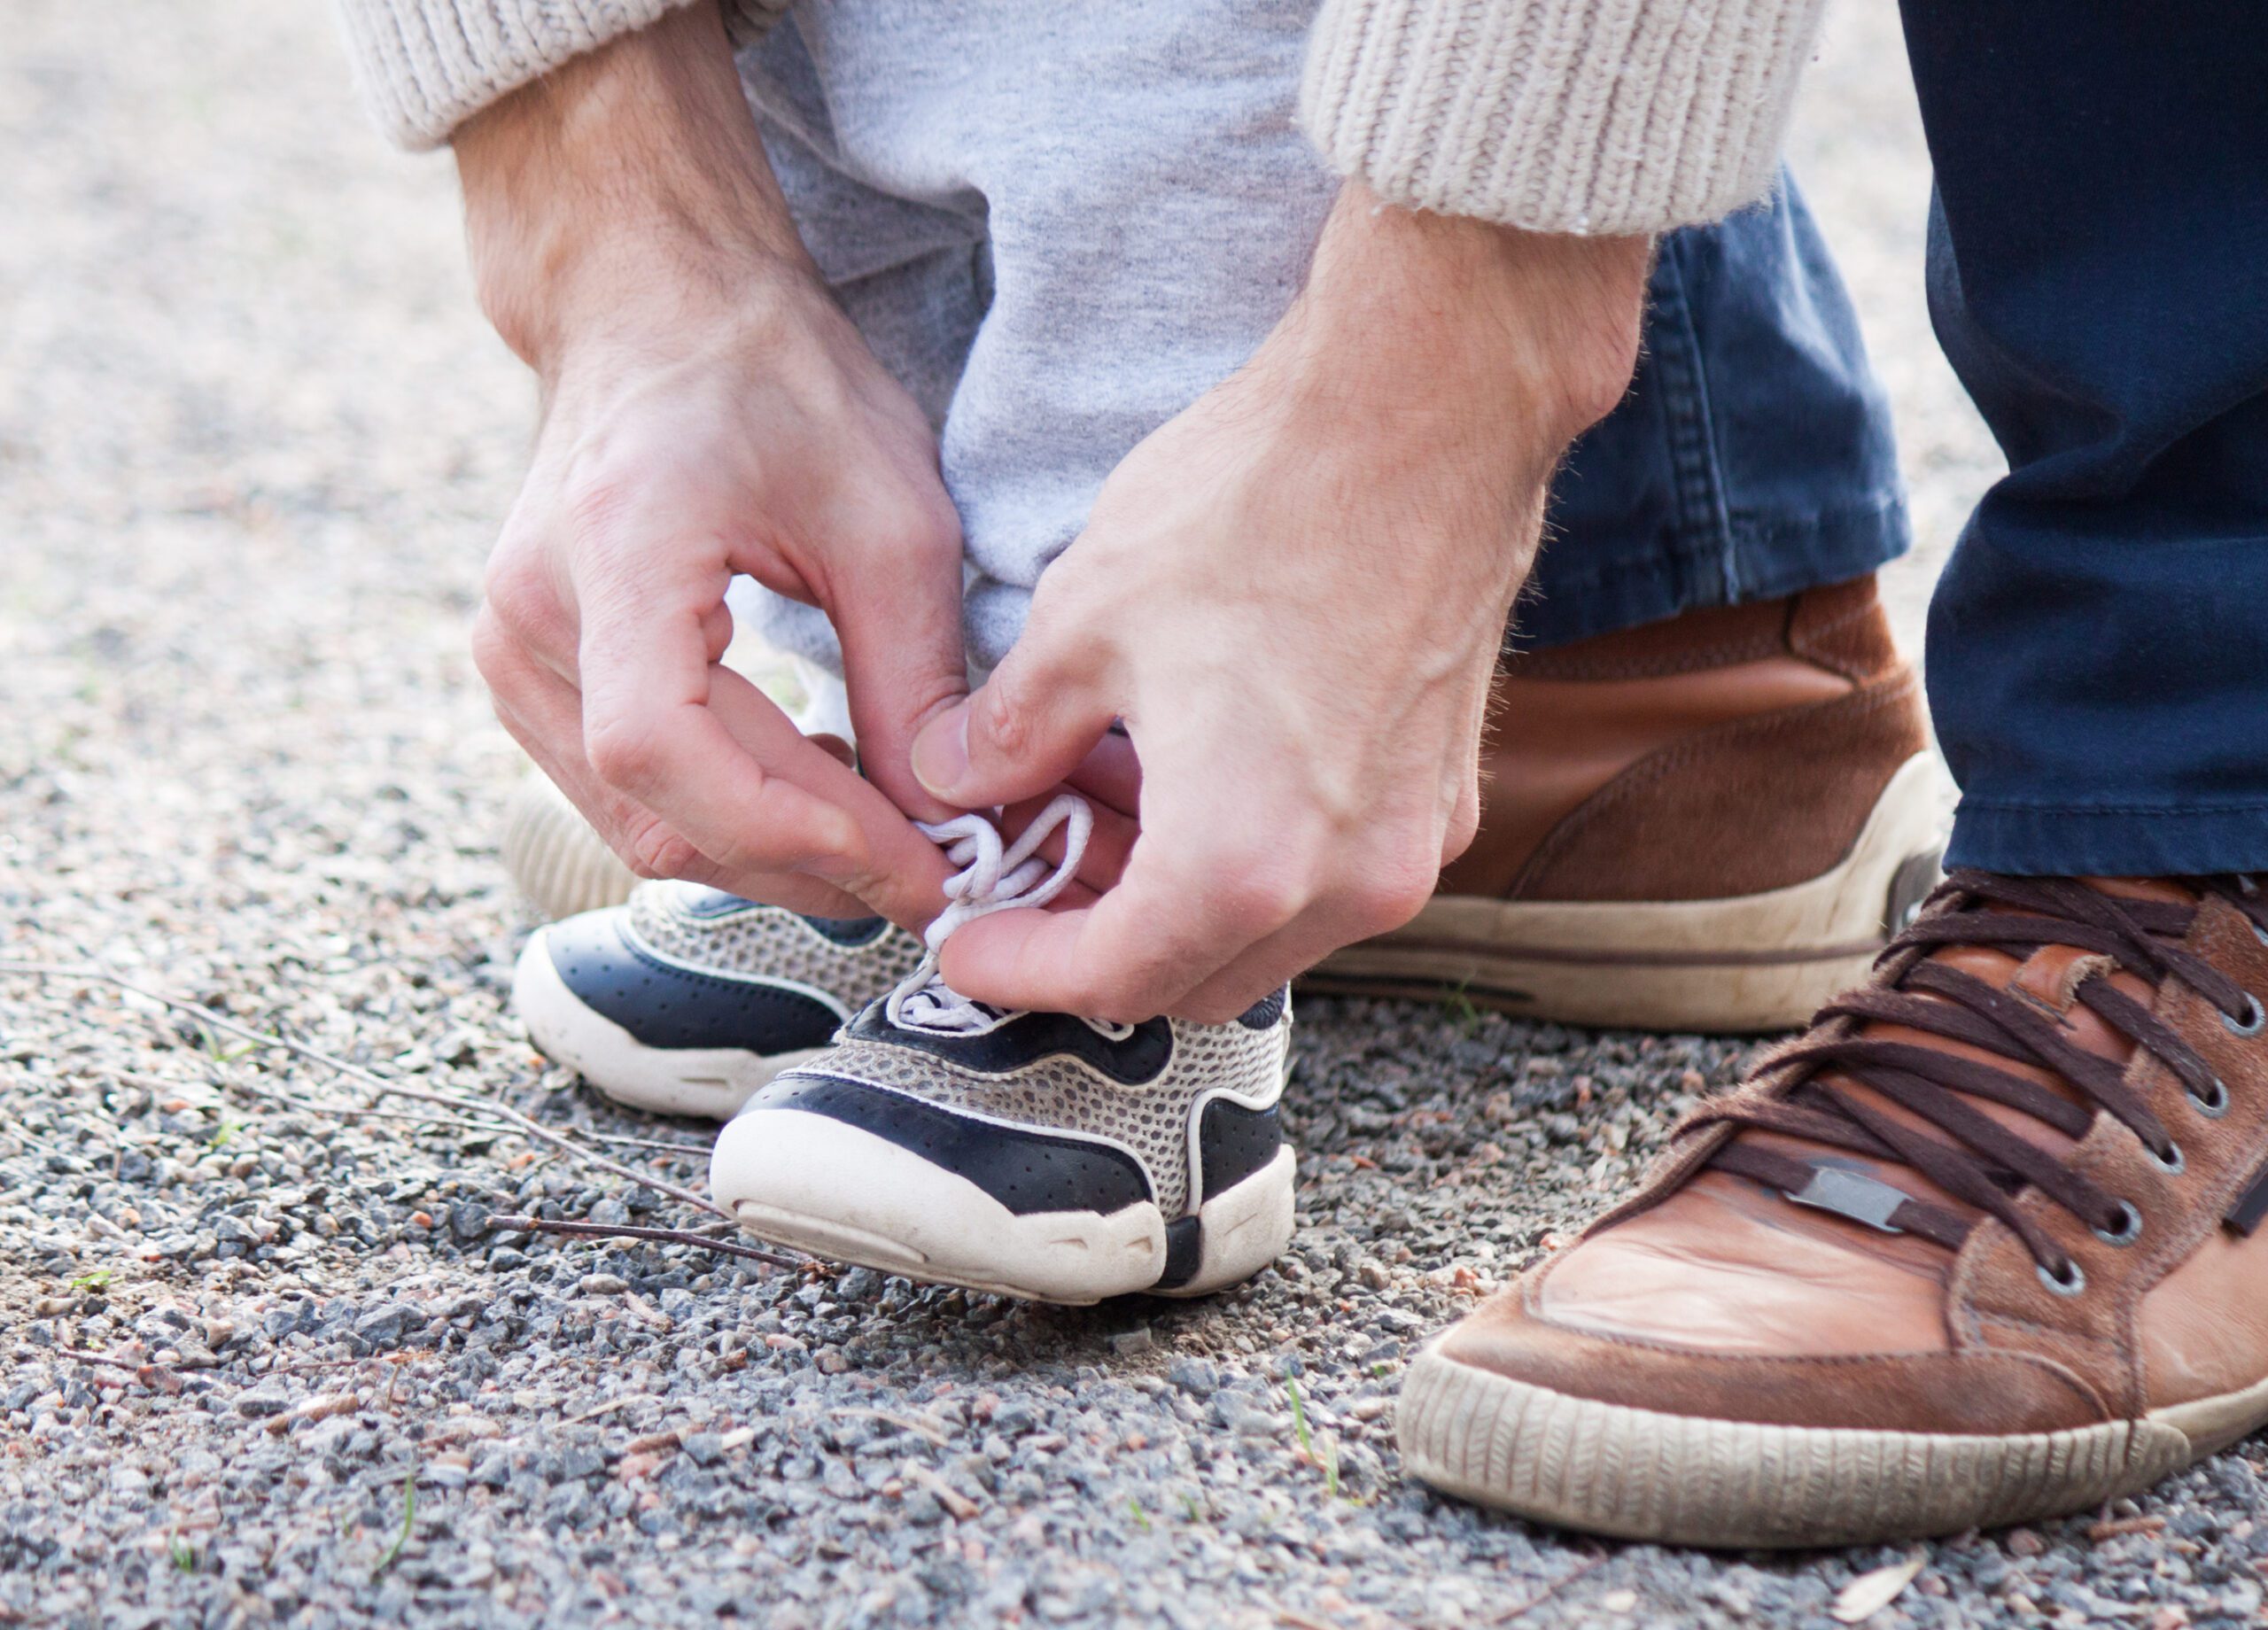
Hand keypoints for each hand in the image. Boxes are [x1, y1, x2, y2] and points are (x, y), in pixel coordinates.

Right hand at [457, 6, 959, 925]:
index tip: (914, 864)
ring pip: (638, 825)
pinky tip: (814, 793)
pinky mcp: (525, 674)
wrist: (654, 306)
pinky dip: (725, 820)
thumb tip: (943, 819)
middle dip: (808, 864)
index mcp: (614, 550)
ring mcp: (512, 650)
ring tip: (886, 838)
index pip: (663, 749)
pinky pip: (621, 794)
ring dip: (771, 857)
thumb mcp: (889, 517)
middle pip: (658, 811)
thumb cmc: (774, 381)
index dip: (791, 831)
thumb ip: (912, 677)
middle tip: (933, 878)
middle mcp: (531, 612)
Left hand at [910, 184, 1648, 1019]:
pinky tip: (1193, 775)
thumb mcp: (1083, 622)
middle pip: (1192, 981)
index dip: (1017, 970)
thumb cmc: (1257, 504)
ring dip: (1174, 904)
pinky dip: (1251, 862)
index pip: (1107, 979)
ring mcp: (1405, 845)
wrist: (1427, 406)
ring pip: (1265, 936)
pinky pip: (1327, 876)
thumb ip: (1014, 735)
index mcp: (1237, 863)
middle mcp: (1341, 884)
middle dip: (1094, 946)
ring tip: (1103, 808)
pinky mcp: (1441, 795)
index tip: (967, 942)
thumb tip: (960, 777)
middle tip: (1025, 877)